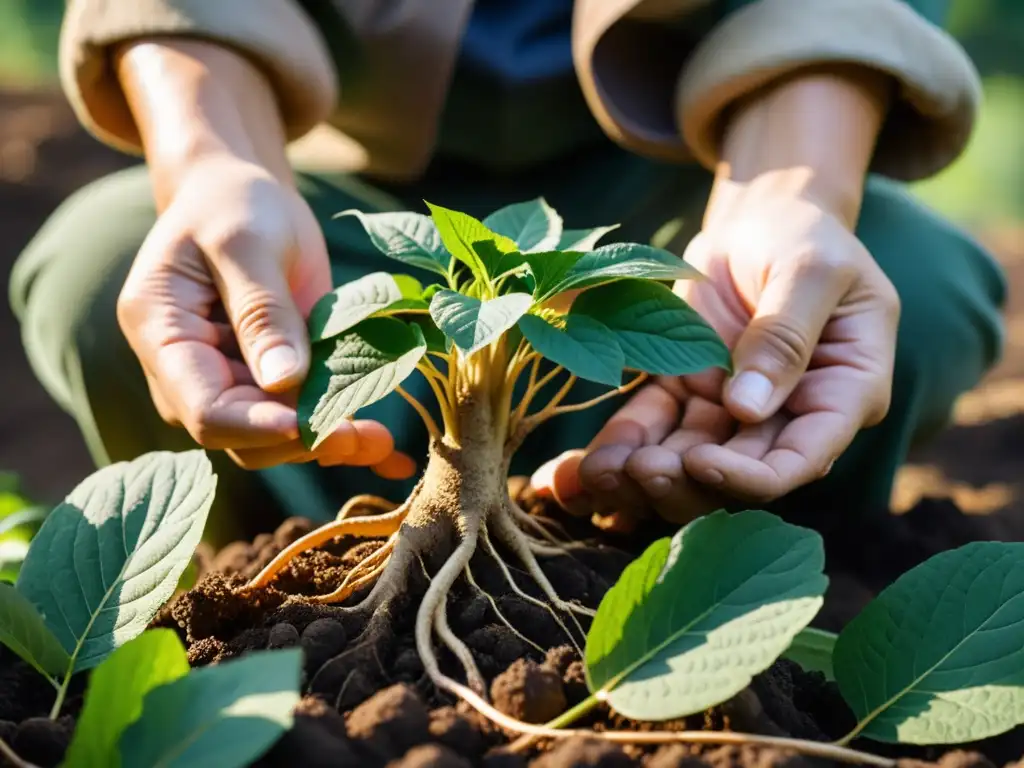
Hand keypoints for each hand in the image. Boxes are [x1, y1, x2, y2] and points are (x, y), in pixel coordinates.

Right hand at [118, 152, 413, 475]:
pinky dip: (344, 433)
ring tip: (382, 442)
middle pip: (238, 434)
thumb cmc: (234, 205)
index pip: (200, 407)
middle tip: (364, 438)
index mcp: (161, 333)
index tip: (309, 425)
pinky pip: (303, 419)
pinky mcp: (272, 380)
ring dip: (328, 443)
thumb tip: (283, 383)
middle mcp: (189, 371)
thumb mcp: (247, 242)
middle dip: (300, 441)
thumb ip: (261, 311)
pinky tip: (387, 454)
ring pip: (273, 438)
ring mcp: (231, 379)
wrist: (243, 195)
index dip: (255, 425)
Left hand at [533, 189, 899, 525]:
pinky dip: (613, 449)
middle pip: (734, 473)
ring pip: (684, 462)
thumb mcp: (810, 270)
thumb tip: (749, 408)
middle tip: (635, 472)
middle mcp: (786, 417)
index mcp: (843, 395)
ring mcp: (731, 410)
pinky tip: (572, 473)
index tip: (701, 464)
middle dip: (681, 481)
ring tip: (594, 476)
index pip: (800, 459)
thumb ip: (785, 335)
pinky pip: (647, 429)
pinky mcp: (683, 392)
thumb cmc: (804, 236)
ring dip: (639, 477)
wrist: (763, 217)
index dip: (750, 476)